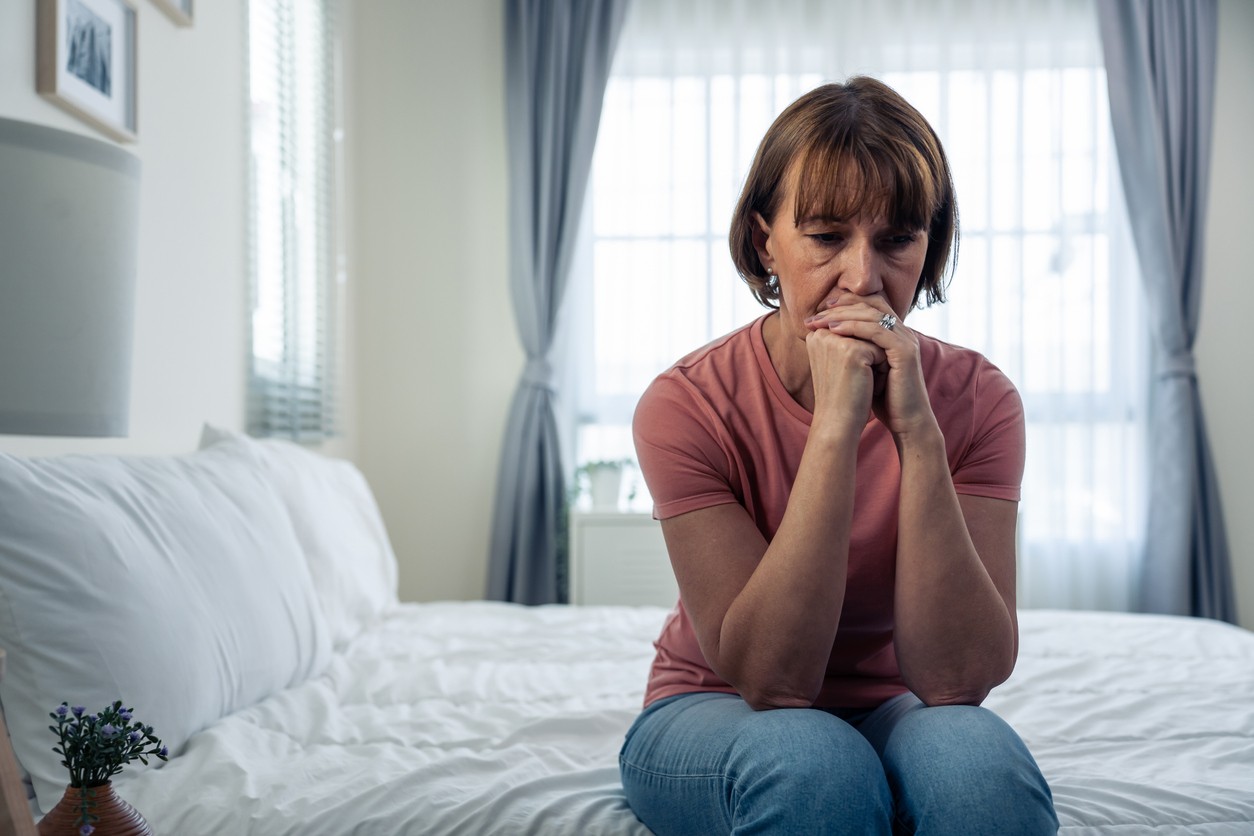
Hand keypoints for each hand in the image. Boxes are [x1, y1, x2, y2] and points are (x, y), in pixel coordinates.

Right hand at [802, 317, 885, 437]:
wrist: (837, 423)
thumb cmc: (840, 395)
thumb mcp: (837, 362)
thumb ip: (844, 339)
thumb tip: (868, 323)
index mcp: (816, 334)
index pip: (854, 328)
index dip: (861, 350)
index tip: (850, 374)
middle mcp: (822, 333)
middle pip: (865, 331)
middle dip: (870, 354)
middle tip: (857, 379)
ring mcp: (836, 340)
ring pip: (874, 339)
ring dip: (877, 360)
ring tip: (863, 382)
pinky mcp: (852, 350)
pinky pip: (881, 349)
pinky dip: (881, 368)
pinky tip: (869, 385)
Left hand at [803, 294, 936, 440]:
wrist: (906, 421)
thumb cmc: (884, 398)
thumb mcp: (864, 368)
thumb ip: (853, 350)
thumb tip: (825, 339)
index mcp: (894, 333)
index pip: (870, 305)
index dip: (846, 303)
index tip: (821, 309)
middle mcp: (902, 332)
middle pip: (871, 305)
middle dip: (841, 307)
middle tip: (815, 314)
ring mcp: (906, 340)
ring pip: (872, 315)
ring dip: (843, 315)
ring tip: (820, 321)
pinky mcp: (905, 352)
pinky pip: (877, 331)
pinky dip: (855, 328)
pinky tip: (835, 330)